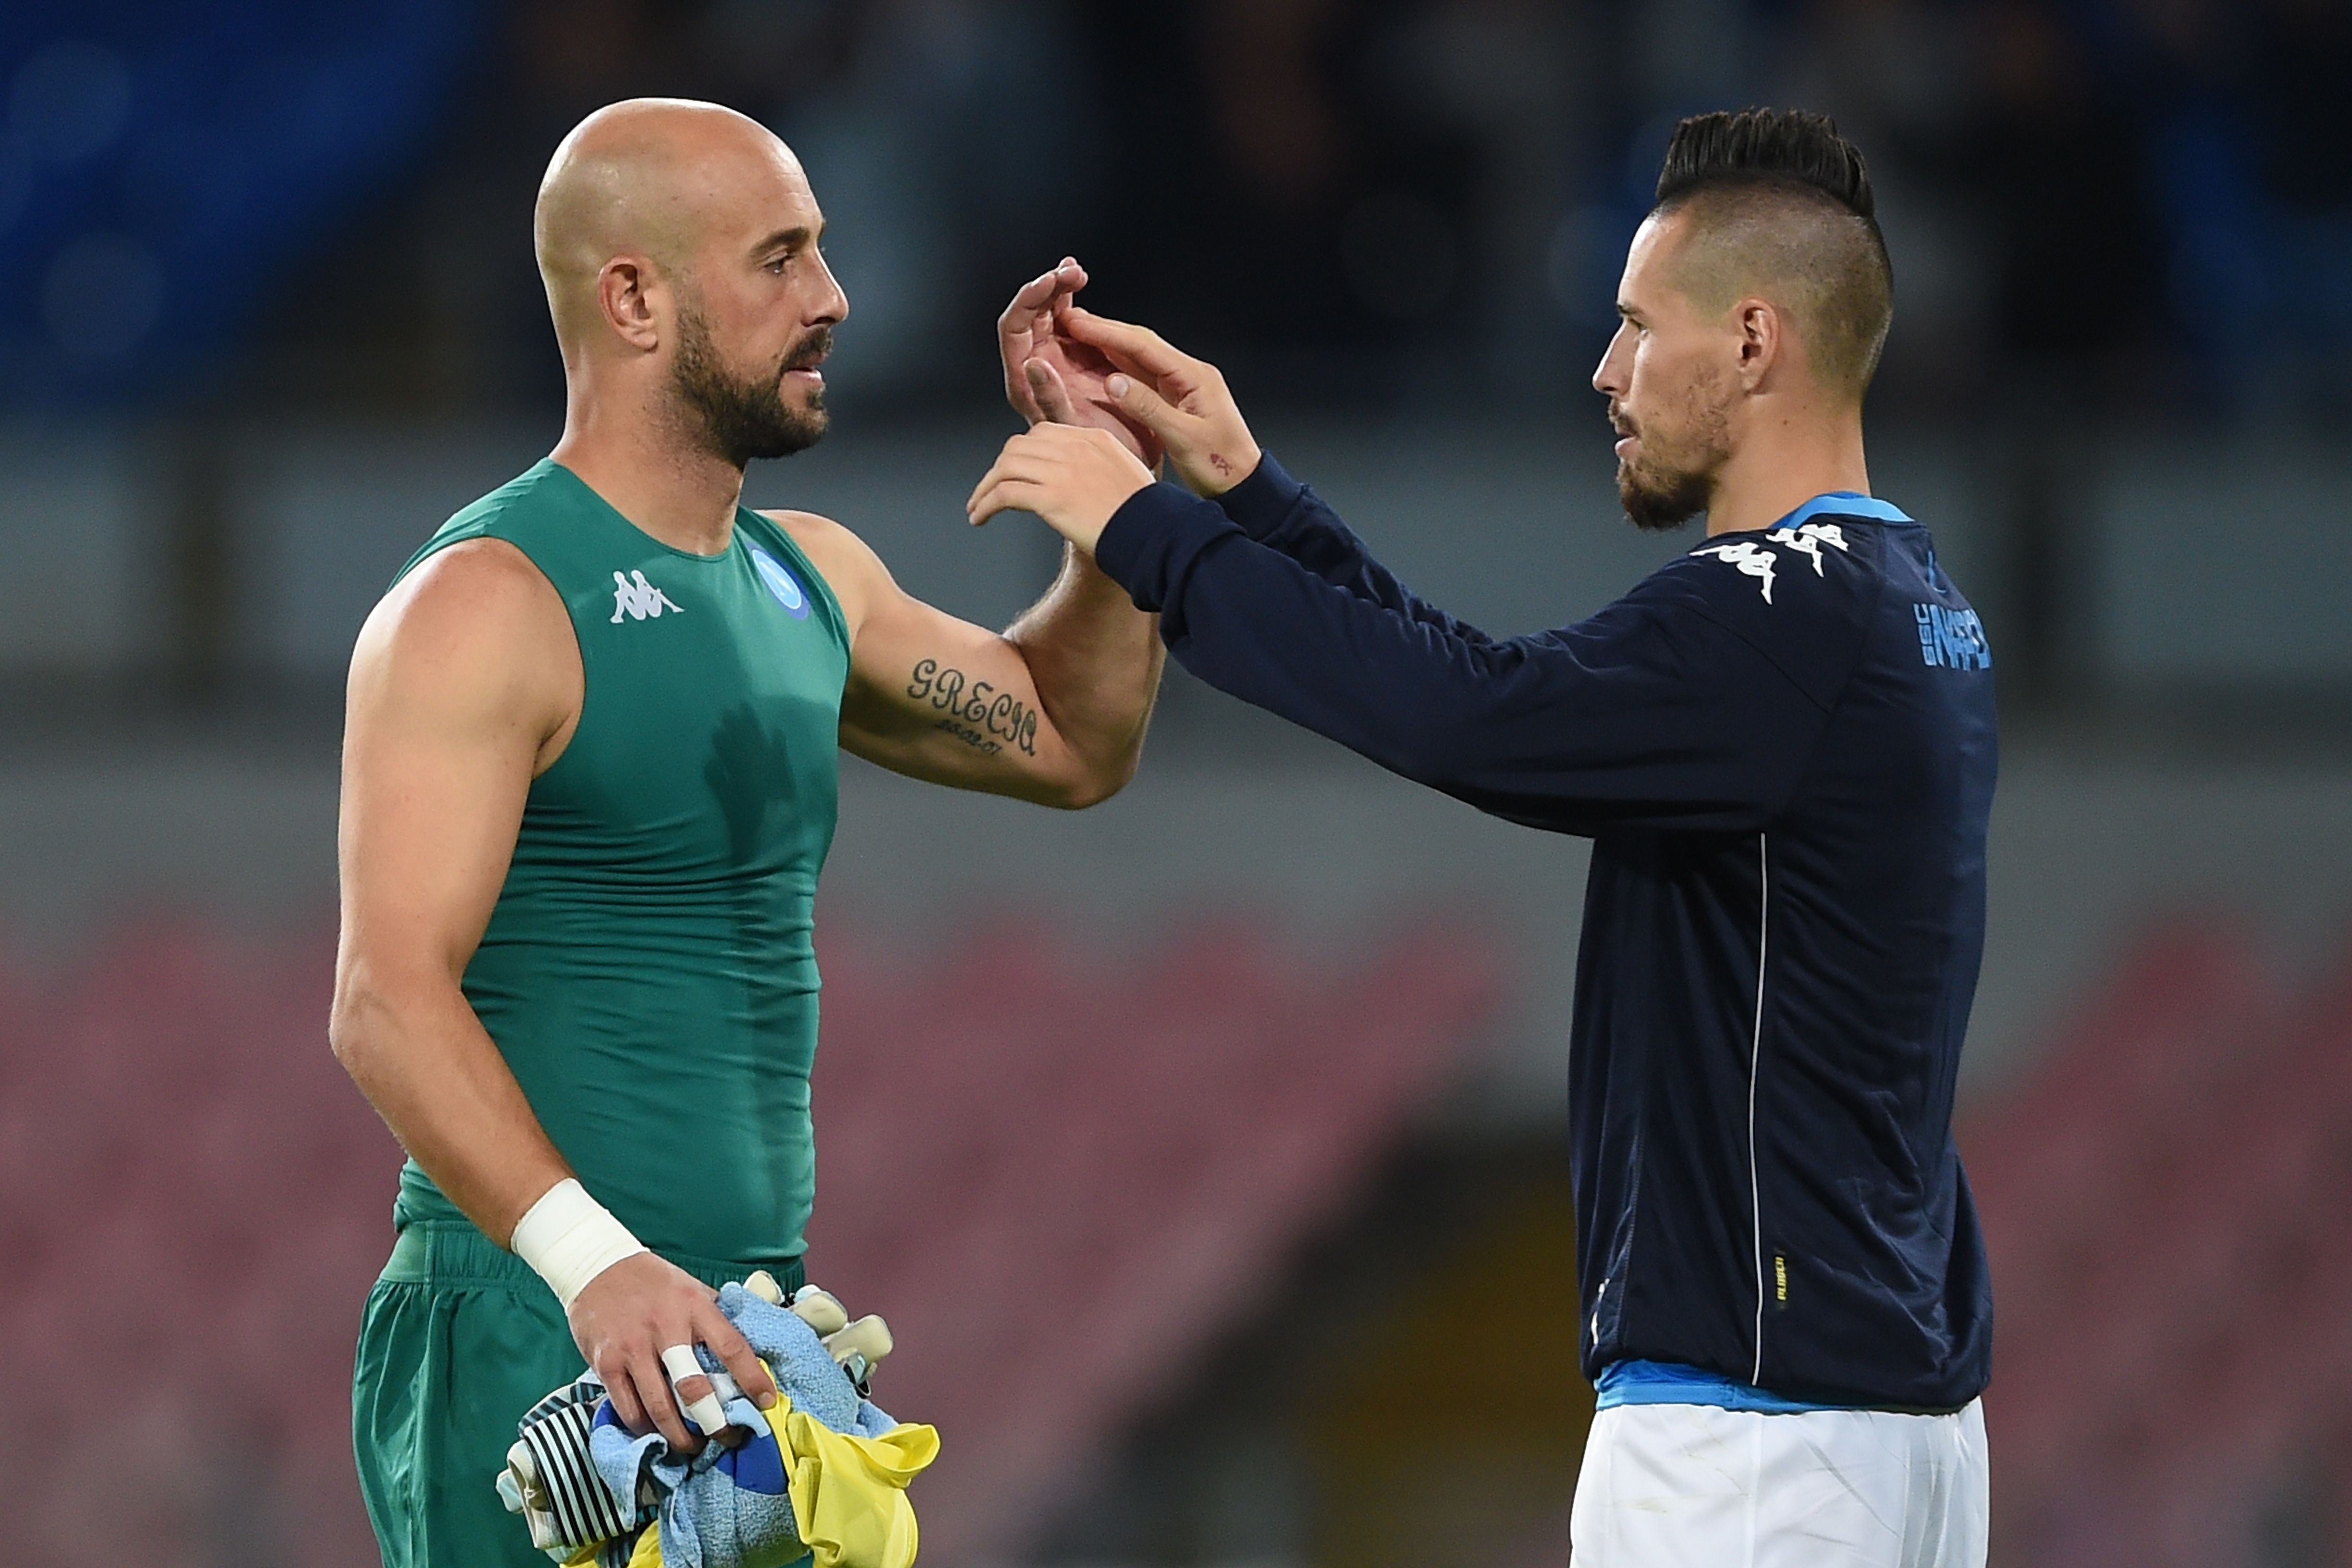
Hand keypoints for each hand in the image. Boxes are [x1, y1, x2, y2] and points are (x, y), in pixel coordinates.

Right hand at [566, 1252, 777, 1452]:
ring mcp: (632, 1348)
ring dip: (679, 1435)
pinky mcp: (605, 1363)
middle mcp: (665, 1328)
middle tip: (729, 1439)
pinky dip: (644, 1428)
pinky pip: (628, 1407)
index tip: (767, 1402)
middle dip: (715, 1422)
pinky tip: (656, 1434)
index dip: (752, 1378)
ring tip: (692, 1446)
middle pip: (694, 1387)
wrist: (597, 1265)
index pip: (731, 1347)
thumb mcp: (693, 1289)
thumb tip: (753, 1347)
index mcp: (695, 1307)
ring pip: (660, 1406)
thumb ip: (717, 1318)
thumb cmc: (654, 1283)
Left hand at [966, 423, 1157, 555]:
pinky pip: (1005, 493)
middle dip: (999, 469)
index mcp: (1095, 438)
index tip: (1011, 470)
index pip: (1043, 433)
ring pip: (1005, 467)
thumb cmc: (1145, 518)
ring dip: (985, 488)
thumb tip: (1080, 485)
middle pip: (1018, 446)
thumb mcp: (1127, 477)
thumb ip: (1100, 469)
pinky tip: (981, 518)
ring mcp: (1063, 471)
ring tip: (978, 508)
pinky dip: (986, 505)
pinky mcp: (1052, 497)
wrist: (1154, 536)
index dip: (1020, 452)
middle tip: (990, 491)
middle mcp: (1076, 448)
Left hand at [996, 257, 1162, 467]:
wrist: (1121, 474)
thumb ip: (1049, 400)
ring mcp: (1054, 362)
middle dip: (1047, 287)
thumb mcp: (1071, 433)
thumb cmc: (1094, 463)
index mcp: (1025, 385)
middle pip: (1028, 315)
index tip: (1052, 282)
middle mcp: (1034, 370)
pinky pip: (1067, 322)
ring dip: (1059, 289)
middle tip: (1071, 272)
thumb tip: (1033, 364)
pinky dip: (1071, 300)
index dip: (1029, 300)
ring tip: (1076, 272)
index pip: (1013, 329)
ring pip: (1047, 315)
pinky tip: (1078, 282)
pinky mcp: (1075, 360)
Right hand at [1056, 308, 1259, 497]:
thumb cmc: (1222, 465)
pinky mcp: (1176, 399)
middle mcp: (1189, 374)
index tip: (1078, 323)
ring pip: (1140, 357)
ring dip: (1109, 345)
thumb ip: (1149, 408)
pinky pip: (1143, 376)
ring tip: (1077, 334)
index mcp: (1194, 377)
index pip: (1144, 346)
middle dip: (1104, 331)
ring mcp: (1182, 386)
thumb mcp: (1184, 438)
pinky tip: (1100, 363)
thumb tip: (1113, 382)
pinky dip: (1119, 366)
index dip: (1107, 332)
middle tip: (1070, 320)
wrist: (1243, 484)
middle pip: (1141, 344)